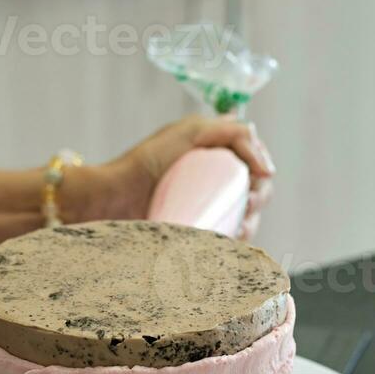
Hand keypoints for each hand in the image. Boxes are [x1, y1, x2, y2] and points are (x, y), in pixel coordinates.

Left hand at [109, 114, 274, 238]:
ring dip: (251, 223)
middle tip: (249, 206)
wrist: (112, 200)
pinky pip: (225, 238)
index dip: (262, 169)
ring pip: (244, 217)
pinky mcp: (196, 231)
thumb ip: (226, 130)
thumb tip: (262, 155)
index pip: (253, 161)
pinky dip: (234, 242)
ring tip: (241, 228)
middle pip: (254, 190)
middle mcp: (212, 181)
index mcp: (213, 155)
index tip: (260, 178)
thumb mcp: (186, 133)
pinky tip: (232, 243)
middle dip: (259, 198)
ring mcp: (205, 208)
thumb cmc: (144, 163)